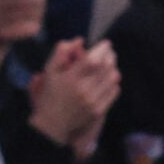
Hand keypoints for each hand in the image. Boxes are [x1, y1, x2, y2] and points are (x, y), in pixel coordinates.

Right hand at [27, 38, 120, 155]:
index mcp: (69, 79)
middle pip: (105, 68)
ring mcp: (92, 102)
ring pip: (112, 79)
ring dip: (113, 68)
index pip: (91, 60)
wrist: (53, 123)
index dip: (101, 49)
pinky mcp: (99, 111)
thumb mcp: (49, 71)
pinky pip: (114, 91)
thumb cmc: (50, 93)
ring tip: (109, 63)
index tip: (106, 43)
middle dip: (110, 56)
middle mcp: (82, 90)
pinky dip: (113, 82)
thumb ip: (61, 52)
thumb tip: (79, 40)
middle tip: (109, 51)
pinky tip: (108, 78)